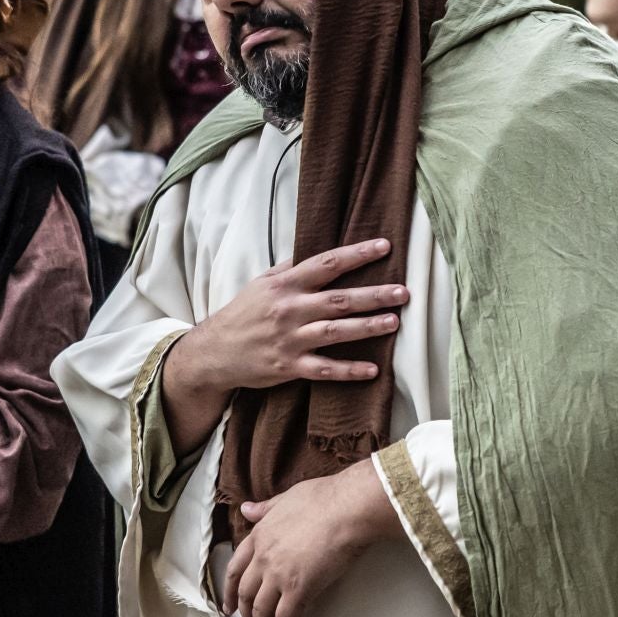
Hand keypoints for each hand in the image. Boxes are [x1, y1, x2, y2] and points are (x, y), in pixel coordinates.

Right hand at [163, 239, 404, 448]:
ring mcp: (290, 339)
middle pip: (339, 299)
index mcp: (286, 285)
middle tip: (403, 292)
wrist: (214, 352)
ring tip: (395, 322)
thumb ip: (290, 268)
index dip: (357, 254)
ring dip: (367, 327)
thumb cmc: (243, 313)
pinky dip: (348, 370)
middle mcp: (290, 309)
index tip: (385, 246)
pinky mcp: (289, 366)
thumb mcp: (262, 283)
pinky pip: (324, 369)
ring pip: (336, 332)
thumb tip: (315, 249)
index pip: (327, 263)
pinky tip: (372, 370)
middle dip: (373, 295)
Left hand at [222, 460, 402, 616]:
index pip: (235, 569)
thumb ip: (265, 508)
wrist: (348, 507)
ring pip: (261, 613)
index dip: (230, 591)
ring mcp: (278, 575)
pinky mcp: (298, 589)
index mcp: (259, 535)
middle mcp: (263, 558)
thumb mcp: (287, 497)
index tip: (230, 607)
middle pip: (246, 595)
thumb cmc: (326, 498)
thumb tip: (246, 509)